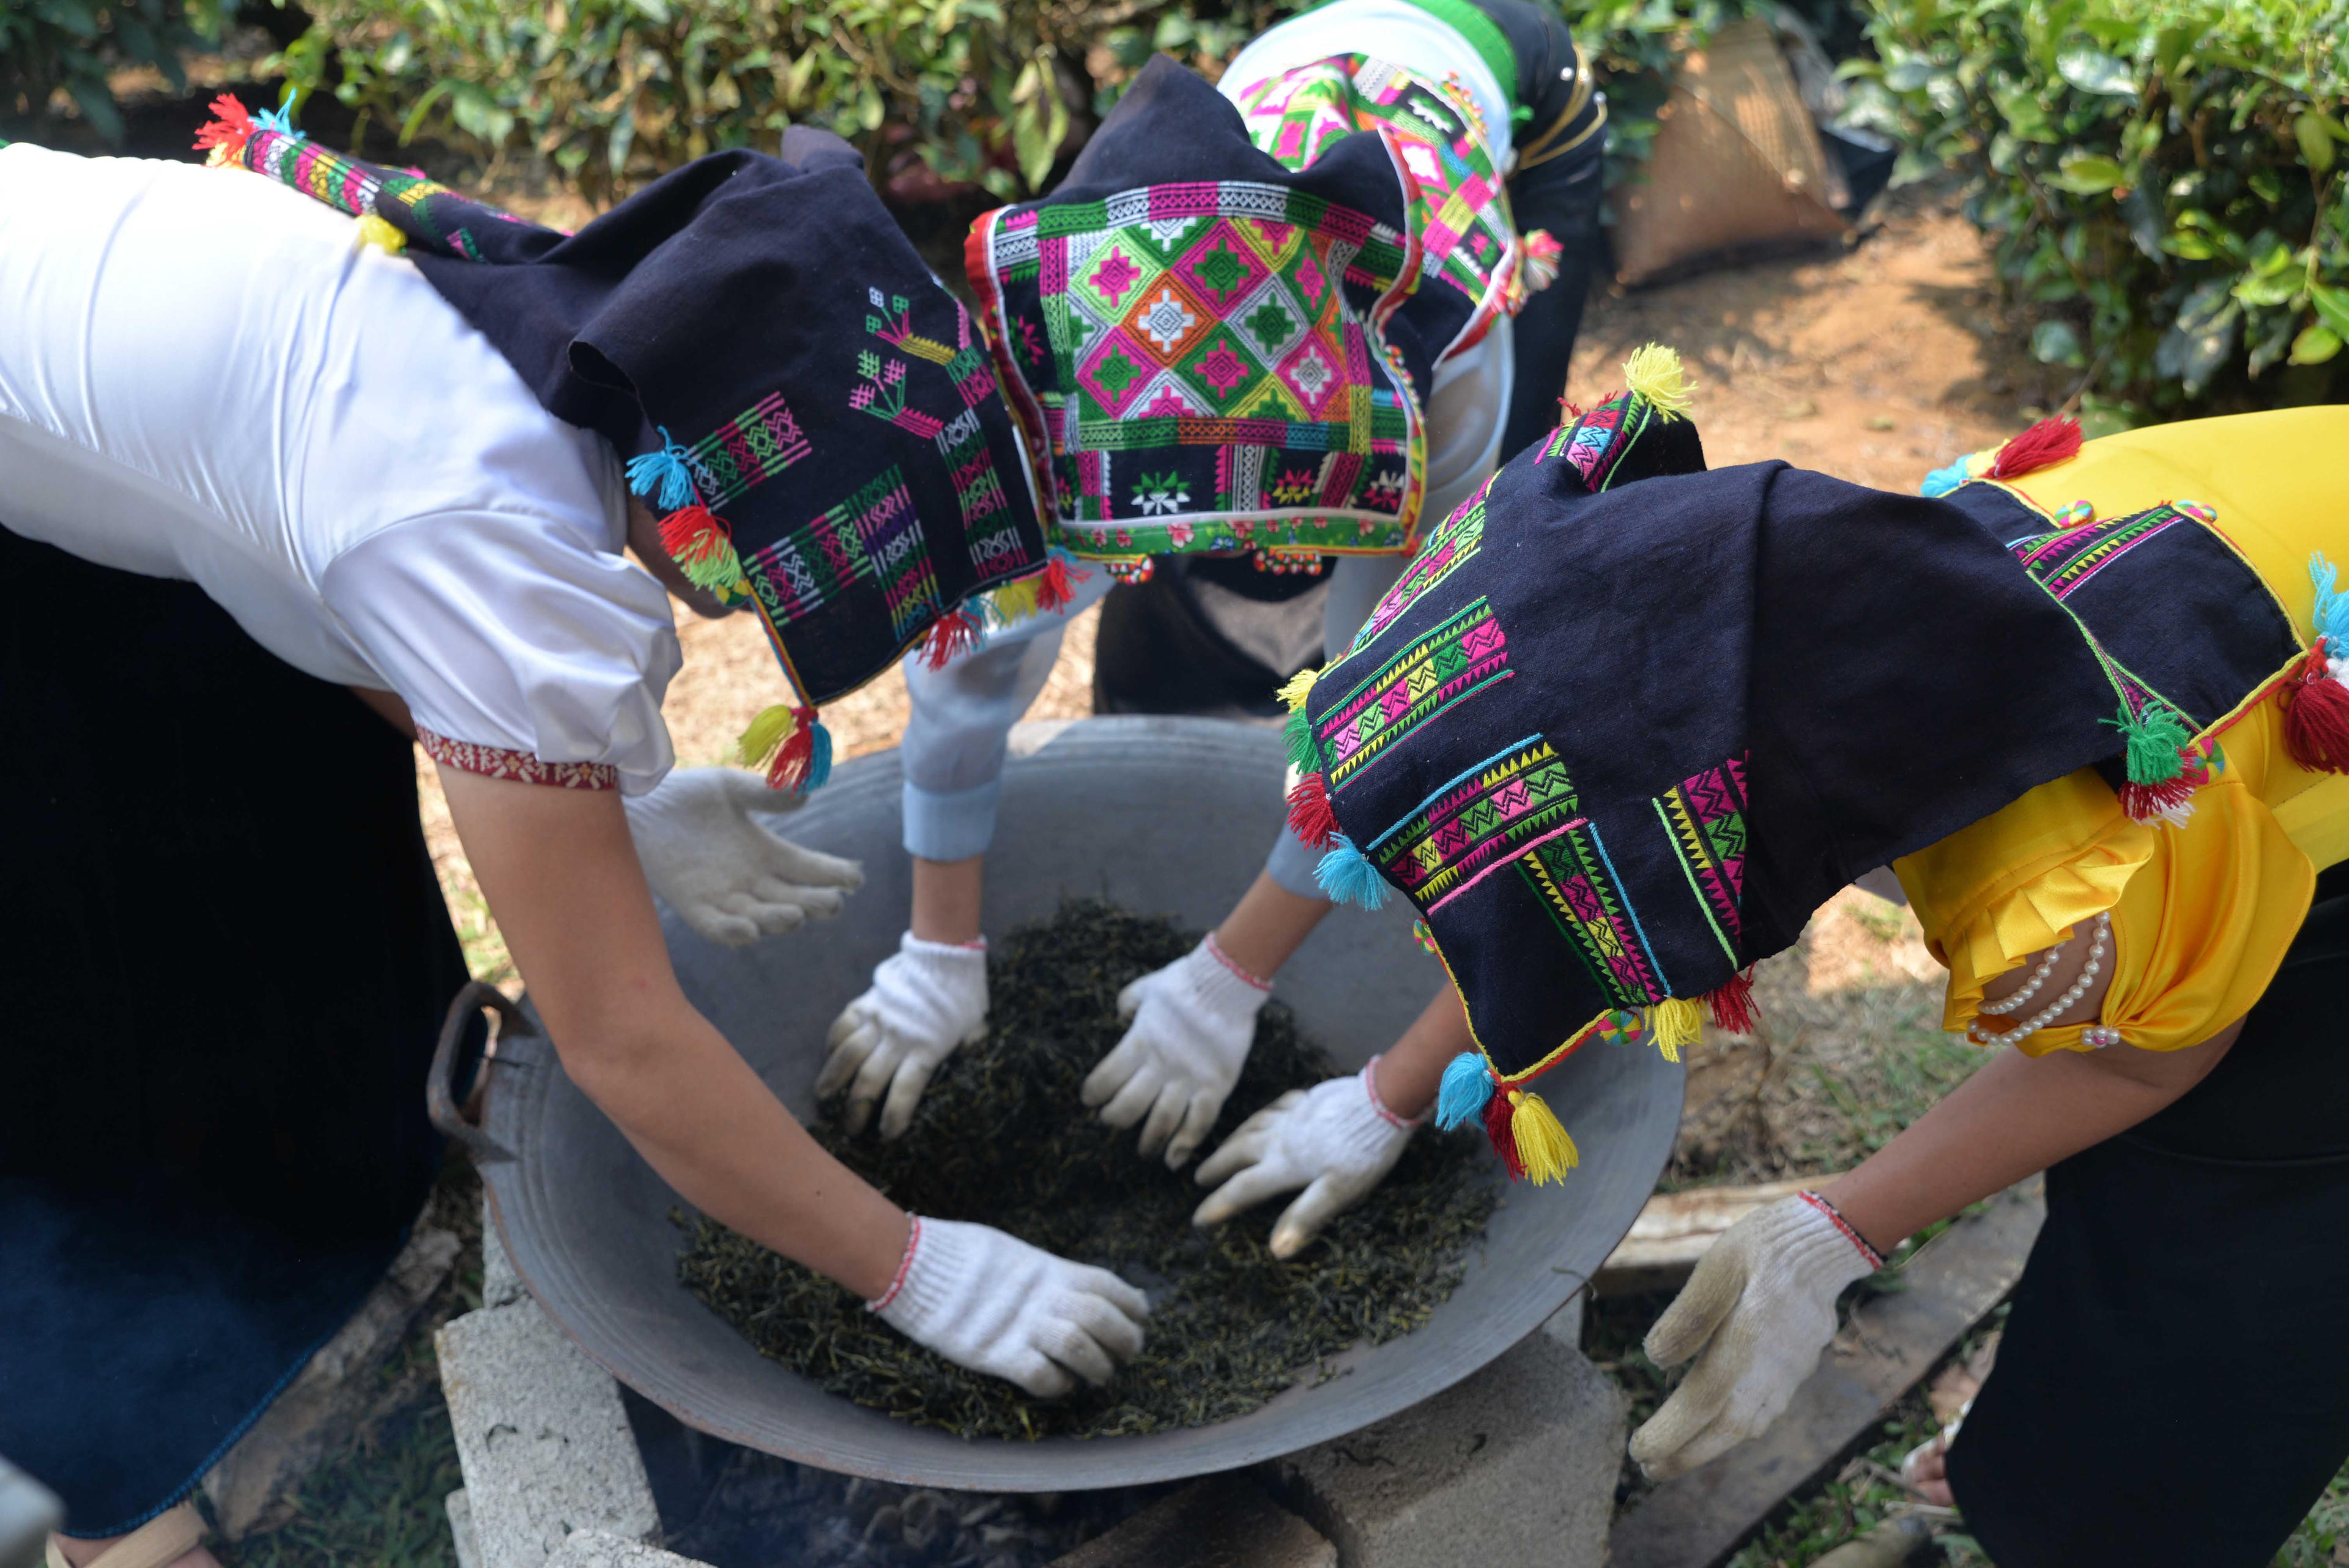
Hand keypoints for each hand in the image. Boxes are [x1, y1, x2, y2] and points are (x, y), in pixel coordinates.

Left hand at [624, 767, 862, 945]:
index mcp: (764, 851)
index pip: (808, 868)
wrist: (635, 804)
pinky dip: (732, 932)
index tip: (855, 878)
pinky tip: (748, 929)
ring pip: (760, 917)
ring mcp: (721, 895)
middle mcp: (749, 879)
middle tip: (832, 902)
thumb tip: (808, 794)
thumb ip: (767, 793)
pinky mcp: (690, 904)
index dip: (833, 874)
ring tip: (796, 915)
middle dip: (815, 903)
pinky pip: (716, 926)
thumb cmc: (685, 793)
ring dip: (779, 920)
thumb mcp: (730, 789)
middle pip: (792, 899)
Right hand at [820, 932, 988, 1138]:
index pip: (906, 1089)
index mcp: (928, 1047)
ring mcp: (878, 1018)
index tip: (887, 1134)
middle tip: (850, 1128)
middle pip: (870, 1080)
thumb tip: (975, 1074)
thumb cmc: (964, 996)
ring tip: (824, 1097)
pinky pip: (843, 1025)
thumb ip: (970, 1054)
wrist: (944, 954)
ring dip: (834, 1079)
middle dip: (858, 1109)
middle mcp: (899, 1036)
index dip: (894, 1114)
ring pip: (848, 1055)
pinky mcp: (866, 1001)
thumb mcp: (976, 1029)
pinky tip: (828, 1057)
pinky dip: (833, 1043)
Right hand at [870, 1217, 1149, 1396]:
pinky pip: (1041, 1376)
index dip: (1132, 1303)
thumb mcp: (1014, 1253)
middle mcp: (1041, 1296)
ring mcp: (1019, 1326)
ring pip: (1080, 1348)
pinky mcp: (994, 1354)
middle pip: (1103, 1317)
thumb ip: (1047, 1272)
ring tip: (1099, 1376)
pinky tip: (1059, 1385)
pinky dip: (1058, 1386)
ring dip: (1098, 1367)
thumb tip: (1076, 1285)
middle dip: (1127, 1339)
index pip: (1108, 1285)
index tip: (1140, 1316)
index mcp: (1048, 1268)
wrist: (912, 1262)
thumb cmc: (960, 1255)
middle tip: (1128, 1354)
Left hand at [1082, 935, 1270, 1167]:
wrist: (1226, 982)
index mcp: (1139, 1042)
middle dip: (1115, 1119)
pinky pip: (1199, 1122)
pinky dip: (1185, 1144)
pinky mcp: (1215, 1086)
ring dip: (1149, 1141)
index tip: (1090, 1100)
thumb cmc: (1184, 982)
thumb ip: (1128, 1004)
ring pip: (1162, 1121)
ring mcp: (1189, 1079)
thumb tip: (1121, 1016)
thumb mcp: (1144, 988)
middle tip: (1112, 1122)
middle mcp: (1161, 1065)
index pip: (1105, 1078)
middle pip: (1129, 1106)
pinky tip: (1174, 1160)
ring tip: (1144, 1152)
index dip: (1094, 1094)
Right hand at [1192, 1059, 1420, 1257]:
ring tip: (1222, 1146)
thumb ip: (1305, 1217)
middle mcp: (1280, 1139)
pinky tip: (1264, 1116)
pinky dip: (1262, 1115)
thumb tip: (1276, 1249)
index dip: (1219, 1205)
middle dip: (1217, 1166)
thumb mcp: (1337, 1193)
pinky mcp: (1308, 1100)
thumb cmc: (1363, 1154)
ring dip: (1232, 1139)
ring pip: (1252, 1126)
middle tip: (1198, 1177)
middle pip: (1238, 1153)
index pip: (1243, 1189)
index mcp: (1284, 1165)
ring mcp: (1293, 1116)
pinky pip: (1275, 1107)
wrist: (1383, 1102)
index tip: (1198, 1219)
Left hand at [1628, 1194, 1883, 1480]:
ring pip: (1748, 1426)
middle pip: (1726, 1428)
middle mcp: (1771, 1368)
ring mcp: (1789, 1373)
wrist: (1826, 1241)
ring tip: (1672, 1458)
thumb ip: (1689, 1315)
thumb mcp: (1718, 1266)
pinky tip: (1715, 1429)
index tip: (1639, 1450)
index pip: (1702, 1401)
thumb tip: (1657, 1361)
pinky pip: (1765, 1413)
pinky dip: (1735, 1429)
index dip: (1670, 1432)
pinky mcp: (1798, 1369)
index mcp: (1747, 1341)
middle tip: (1648, 1469)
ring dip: (1709, 1447)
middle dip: (1685, 1454)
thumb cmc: (1763, 1247)